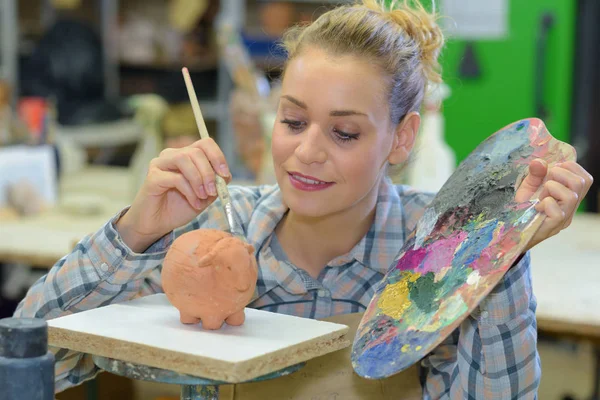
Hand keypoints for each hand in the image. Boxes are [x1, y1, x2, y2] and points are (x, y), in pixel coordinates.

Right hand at [116, 138, 230, 251]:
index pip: (205, 144)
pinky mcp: (152, 177)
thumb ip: (215, 184)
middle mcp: (172, 155)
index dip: (218, 156)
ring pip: (184, 158)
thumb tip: (226, 175)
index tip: (225, 174)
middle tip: (213, 191)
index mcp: (186, 156)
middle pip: (196, 151)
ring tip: (204, 196)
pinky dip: (190, 191)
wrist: (157, 224)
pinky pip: (176, 178)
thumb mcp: (204, 196)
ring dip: (199, 179)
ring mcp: (160, 164)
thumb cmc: (179, 208)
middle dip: (209, 172)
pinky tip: (195, 203)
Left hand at [515, 159, 593, 250]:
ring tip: (541, 194)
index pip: (585, 178)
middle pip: (582, 182)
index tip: (552, 169)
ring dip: (551, 187)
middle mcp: (571, 207)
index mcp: (570, 196)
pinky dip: (545, 203)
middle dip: (561, 173)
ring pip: (571, 196)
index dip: (571, 167)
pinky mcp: (554, 226)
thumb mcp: (528, 188)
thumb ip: (534, 174)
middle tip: (545, 180)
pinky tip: (537, 207)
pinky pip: (557, 210)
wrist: (514, 231)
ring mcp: (565, 218)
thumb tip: (538, 162)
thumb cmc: (524, 210)